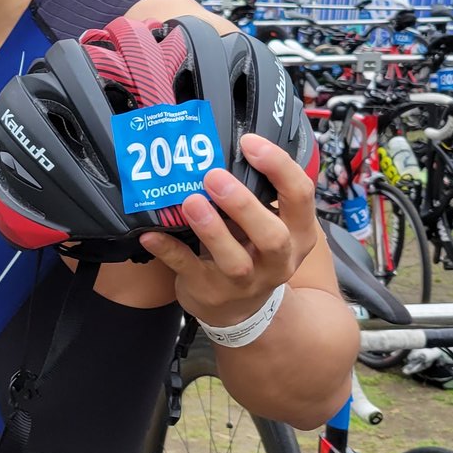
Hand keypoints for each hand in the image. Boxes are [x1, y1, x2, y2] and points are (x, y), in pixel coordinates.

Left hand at [139, 134, 319, 329]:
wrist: (240, 309)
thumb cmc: (253, 250)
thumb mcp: (269, 223)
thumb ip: (257, 193)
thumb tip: (224, 145)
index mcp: (298, 233)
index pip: (301, 196)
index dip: (279, 167)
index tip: (250, 142)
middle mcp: (278, 260)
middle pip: (272, 236)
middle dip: (244, 205)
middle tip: (214, 176)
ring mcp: (245, 281)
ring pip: (235, 260)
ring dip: (212, 230)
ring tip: (190, 202)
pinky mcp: (209, 290)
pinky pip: (188, 269)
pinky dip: (168, 250)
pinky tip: (150, 234)